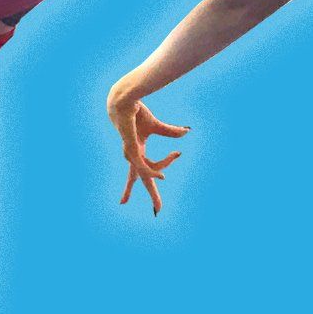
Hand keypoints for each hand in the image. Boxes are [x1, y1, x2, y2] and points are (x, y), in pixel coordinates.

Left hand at [107, 90, 188, 215]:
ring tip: (174, 158)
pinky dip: (153, 173)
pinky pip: (144, 167)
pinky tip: (162, 176)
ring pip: (148, 170)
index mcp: (136, 150)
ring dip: (161, 168)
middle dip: (143, 192)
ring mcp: (130, 154)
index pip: (141, 170)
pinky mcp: (131, 151)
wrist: (125, 103)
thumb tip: (187, 131)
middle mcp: (132, 154)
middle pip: (138, 178)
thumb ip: (170, 132)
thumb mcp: (156, 126)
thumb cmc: (137, 112)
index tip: (166, 170)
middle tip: (156, 210)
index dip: (148, 180)